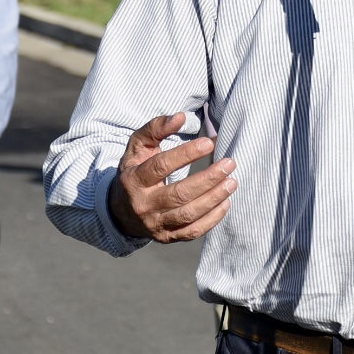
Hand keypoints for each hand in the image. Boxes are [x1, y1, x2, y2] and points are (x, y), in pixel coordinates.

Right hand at [108, 113, 236, 242]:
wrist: (121, 211)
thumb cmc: (135, 170)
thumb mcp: (138, 147)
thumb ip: (156, 128)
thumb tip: (181, 117)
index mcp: (134, 180)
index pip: (160, 167)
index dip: (185, 154)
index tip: (209, 143)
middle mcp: (144, 205)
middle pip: (179, 194)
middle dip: (208, 179)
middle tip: (229, 163)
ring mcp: (155, 224)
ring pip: (188, 215)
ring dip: (214, 198)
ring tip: (232, 182)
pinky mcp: (167, 237)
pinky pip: (192, 231)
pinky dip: (212, 219)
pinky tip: (225, 202)